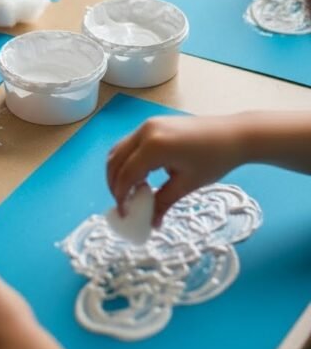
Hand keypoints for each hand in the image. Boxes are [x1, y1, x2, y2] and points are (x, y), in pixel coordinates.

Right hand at [106, 115, 243, 226]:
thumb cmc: (214, 160)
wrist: (234, 135)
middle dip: (115, 184)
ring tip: (129, 192)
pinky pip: (130, 143)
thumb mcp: (186, 185)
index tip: (125, 214)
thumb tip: (151, 223)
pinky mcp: (153, 124)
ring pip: (119, 150)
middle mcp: (145, 132)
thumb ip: (163, 202)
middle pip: (116, 160)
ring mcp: (148, 125)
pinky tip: (140, 176)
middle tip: (124, 204)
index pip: (126, 174)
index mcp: (153, 147)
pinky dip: (128, 160)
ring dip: (118, 171)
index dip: (121, 196)